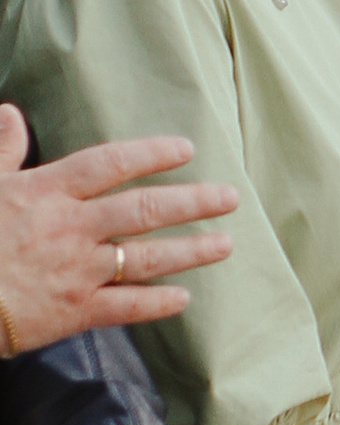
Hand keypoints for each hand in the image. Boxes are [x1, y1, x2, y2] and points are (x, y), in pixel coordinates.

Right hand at [0, 107, 235, 358]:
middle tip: (231, 197)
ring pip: (146, 256)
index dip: (151, 153)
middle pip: (144, 209)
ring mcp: (76, 271)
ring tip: (225, 243)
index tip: (187, 149)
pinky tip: (184, 298)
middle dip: (193, 201)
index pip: (111, 164)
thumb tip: (11, 112)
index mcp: (48, 192)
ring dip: (190, 250)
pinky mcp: (73, 312)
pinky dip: (157, 303)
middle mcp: (71, 228)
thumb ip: (3, 150)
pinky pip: (126, 306)